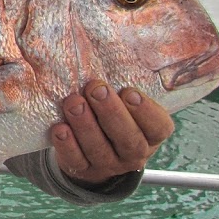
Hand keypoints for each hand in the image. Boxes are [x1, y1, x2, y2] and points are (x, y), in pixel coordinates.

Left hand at [50, 80, 173, 186]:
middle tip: (96, 89)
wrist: (92, 152)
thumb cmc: (112, 115)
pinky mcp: (83, 170)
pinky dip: (67, 145)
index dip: (145, 111)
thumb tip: (108, 48)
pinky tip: (59, 128)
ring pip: (100, 149)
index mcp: (151, 134)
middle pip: (128, 138)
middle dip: (111, 112)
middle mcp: (134, 152)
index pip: (159, 127)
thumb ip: (122, 86)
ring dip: (85, 125)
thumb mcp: (125, 103)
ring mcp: (108, 165)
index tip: (129, 92)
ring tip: (73, 102)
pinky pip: (76, 161)